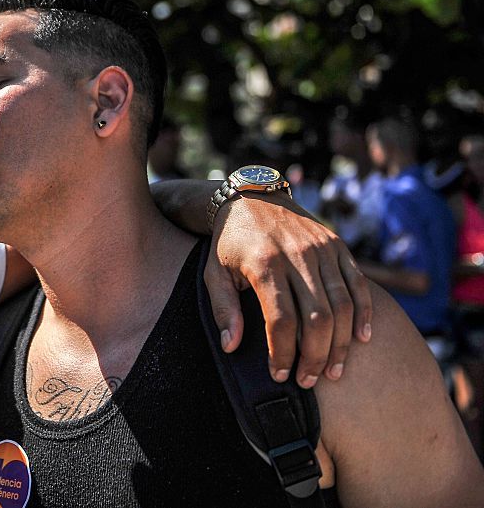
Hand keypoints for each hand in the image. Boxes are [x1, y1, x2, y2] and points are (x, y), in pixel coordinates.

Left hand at [204, 191, 372, 388]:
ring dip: (341, 344)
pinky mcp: (337, 244)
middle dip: (316, 357)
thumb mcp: (213, 272)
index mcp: (263, 264)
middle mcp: (296, 255)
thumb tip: (231, 347)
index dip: (283, 353)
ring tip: (333, 370)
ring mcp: (321, 248)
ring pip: (342, 305)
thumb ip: (223, 309)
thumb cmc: (229, 243)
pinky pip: (357, 284)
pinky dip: (364, 313)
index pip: (281, 321)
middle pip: (318, 318)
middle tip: (310, 380)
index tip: (280, 375)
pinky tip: (361, 339)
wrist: (251, 198)